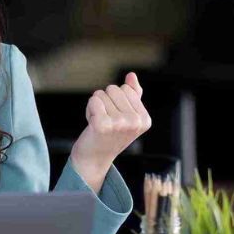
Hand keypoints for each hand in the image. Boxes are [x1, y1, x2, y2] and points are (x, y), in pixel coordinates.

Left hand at [68, 73, 151, 190]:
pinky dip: (89, 109)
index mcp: (145, 119)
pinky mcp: (103, 125)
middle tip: (105, 121)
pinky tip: (92, 124)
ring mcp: (120, 124)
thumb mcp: (126, 115)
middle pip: (114, 89)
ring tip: (99, 123)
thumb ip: (132, 95)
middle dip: (105, 101)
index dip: (116, 100)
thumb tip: (131, 75)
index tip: (115, 118)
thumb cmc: (109, 134)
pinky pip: (93, 100)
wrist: (94, 158)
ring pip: (101, 94)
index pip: (126, 88)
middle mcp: (135, 122)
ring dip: (96, 107)